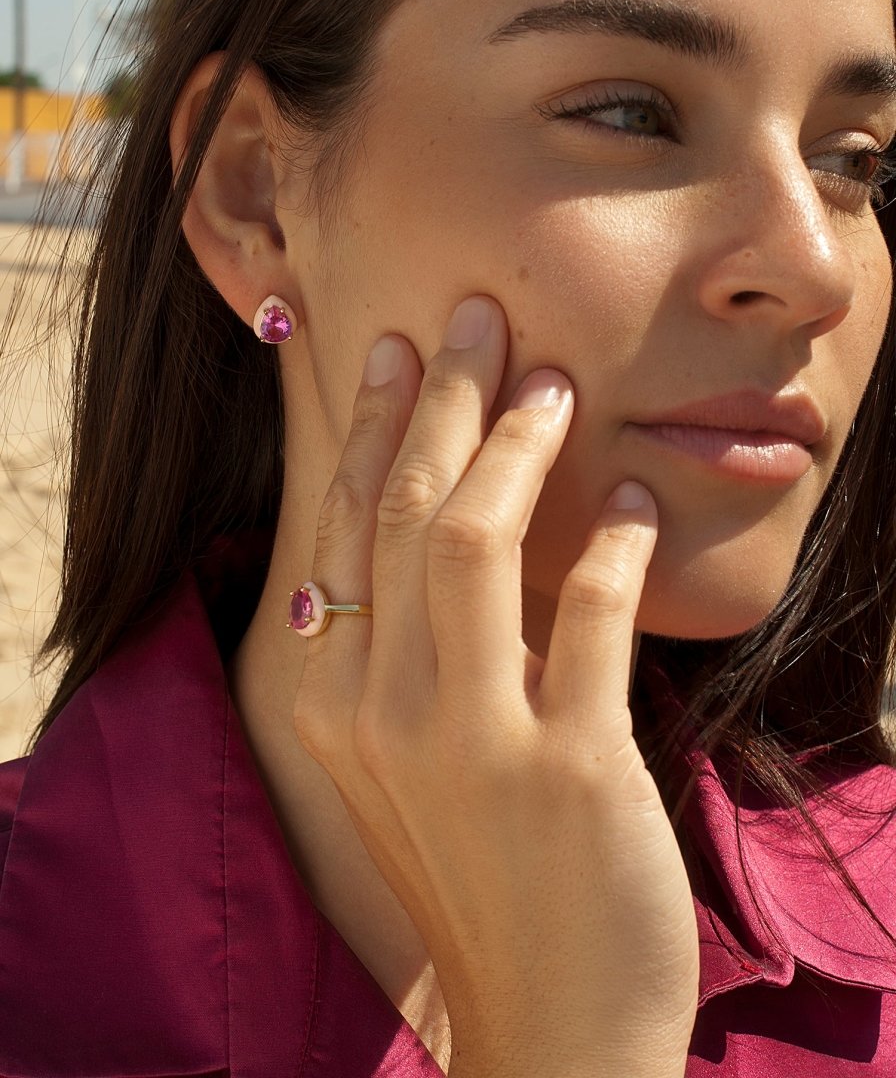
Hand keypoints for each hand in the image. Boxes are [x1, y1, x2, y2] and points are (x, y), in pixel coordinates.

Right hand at [293, 295, 698, 1077]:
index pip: (347, 529)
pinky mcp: (568, 770)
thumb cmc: (480, 878)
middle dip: (443, 400)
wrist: (550, 1022)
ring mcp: (469, 742)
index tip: (404, 351)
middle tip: (478, 319)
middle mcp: (380, 712)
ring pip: (473, 542)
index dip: (379, 427)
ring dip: (519, 445)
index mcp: (333, 704)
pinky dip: (613, 542)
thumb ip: (407, 656)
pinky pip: (587, 615)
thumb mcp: (408, 765)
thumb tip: (435, 531)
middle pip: (403, 512)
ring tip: (555, 382)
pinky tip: (635, 501)